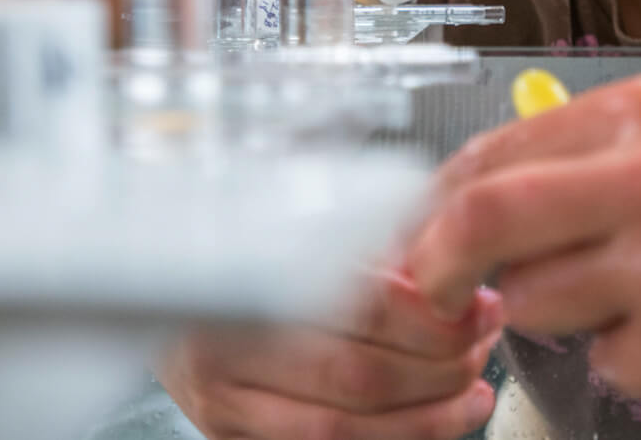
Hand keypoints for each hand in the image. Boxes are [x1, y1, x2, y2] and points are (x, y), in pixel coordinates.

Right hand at [157, 268, 502, 439]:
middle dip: (441, 365)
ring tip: (476, 390)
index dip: (432, 316)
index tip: (478, 305)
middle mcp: (223, 347)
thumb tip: (451, 253)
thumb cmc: (241, 246)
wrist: (156, 282)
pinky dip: (396, 438)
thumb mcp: (298, 222)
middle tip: (484, 343)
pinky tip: (442, 420)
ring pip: (344, 428)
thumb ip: (364, 241)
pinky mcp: (227, 435)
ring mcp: (221, 403)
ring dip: (430, 416)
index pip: (358, 307)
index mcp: (244, 275)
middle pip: (358, 376)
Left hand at [403, 74, 640, 433]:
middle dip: (438, 265)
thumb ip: (596, 162)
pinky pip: (603, 359)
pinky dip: (628, 358)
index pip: (495, 154)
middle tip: (433, 294)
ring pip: (535, 300)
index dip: (439, 204)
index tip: (420, 237)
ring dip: (561, 314)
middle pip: (485, 218)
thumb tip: (482, 192)